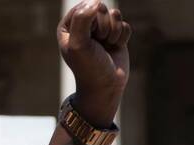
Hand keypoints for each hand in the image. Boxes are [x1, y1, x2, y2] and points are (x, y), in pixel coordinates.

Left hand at [57, 1, 129, 127]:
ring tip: (105, 47)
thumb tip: (96, 1)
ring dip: (113, 33)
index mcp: (68, 26)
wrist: (105, 87)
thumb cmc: (88, 68)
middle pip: (101, 8)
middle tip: (98, 45)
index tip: (88, 38)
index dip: (90, 21)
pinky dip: (122, 38)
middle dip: (103, 27)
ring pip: (115, 15)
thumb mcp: (79, 44)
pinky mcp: (116, 35)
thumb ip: (82, 19)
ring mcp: (100, 29)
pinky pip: (124, 25)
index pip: (85, 6)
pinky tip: (114, 49)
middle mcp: (83, 25)